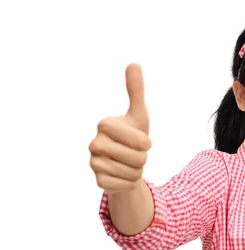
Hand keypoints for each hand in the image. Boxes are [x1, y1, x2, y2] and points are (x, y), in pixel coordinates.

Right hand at [89, 63, 150, 192]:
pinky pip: (125, 184)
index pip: (139, 140)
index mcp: (105, 125)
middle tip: (135, 154)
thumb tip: (134, 64)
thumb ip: (136, 91)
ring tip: (130, 164)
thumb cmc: (133, 137)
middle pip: (137, 158)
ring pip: (132, 172)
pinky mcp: (98, 181)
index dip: (146, 143)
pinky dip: (130, 182)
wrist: (126, 163)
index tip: (142, 141)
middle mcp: (94, 143)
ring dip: (137, 171)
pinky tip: (123, 175)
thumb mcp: (139, 115)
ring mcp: (93, 163)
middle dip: (143, 158)